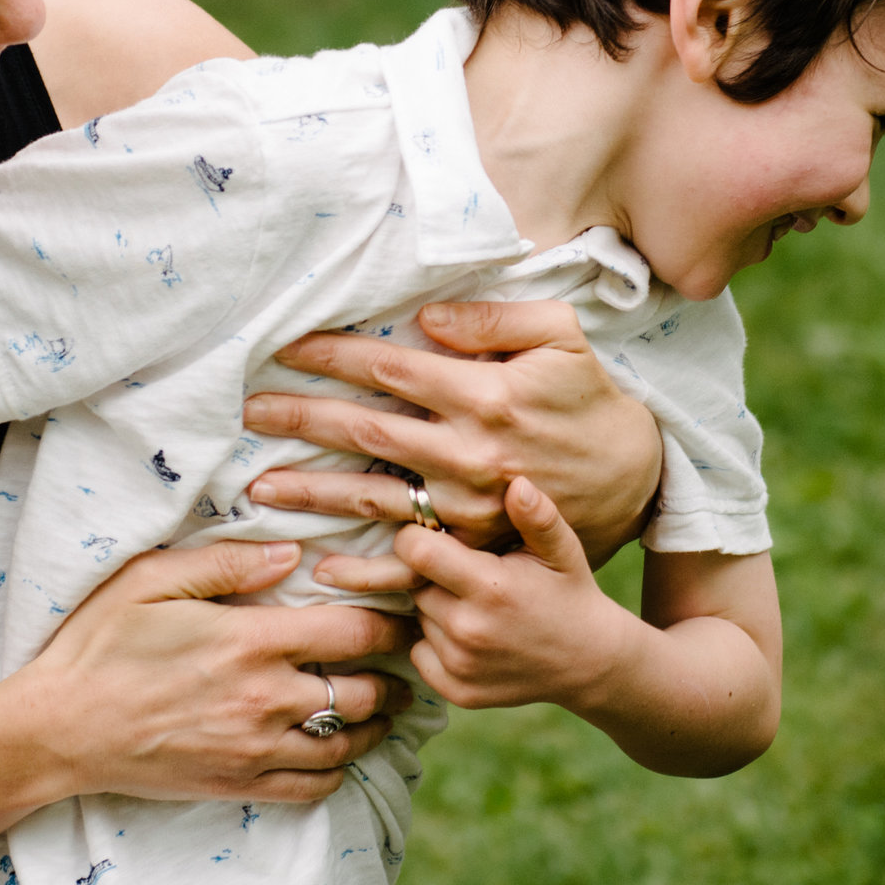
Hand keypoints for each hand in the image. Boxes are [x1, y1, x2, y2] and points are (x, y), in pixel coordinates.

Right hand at [11, 541, 418, 804]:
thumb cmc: (99, 645)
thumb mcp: (149, 579)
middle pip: (367, 692)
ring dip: (376, 725)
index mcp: (249, 640)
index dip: (392, 621)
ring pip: (349, 744)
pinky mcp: (239, 785)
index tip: (403, 614)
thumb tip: (292, 553)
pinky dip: (338, 770)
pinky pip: (315, 788)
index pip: (354, 630)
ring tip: (384, 707)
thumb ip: (226, 561)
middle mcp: (265, 699)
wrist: (59, 730)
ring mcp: (255, 749)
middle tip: (406, 662)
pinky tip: (337, 749)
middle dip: (396, 676)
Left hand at [241, 299, 661, 565]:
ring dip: (312, 491)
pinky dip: (363, 567)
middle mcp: (470, 454)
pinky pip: (410, 558)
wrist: (635, 480)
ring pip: (373, 497)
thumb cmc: (590, 398)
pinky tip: (320, 564)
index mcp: (485, 396)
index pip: (390, 369)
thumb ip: (495, 320)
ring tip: (260, 485)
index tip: (287, 346)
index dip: (334, 355)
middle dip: (301, 417)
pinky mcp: (475, 546)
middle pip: (365, 431)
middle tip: (249, 409)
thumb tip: (427, 317)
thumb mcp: (561, 338)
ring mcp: (469, 508)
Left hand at [400, 478, 637, 711]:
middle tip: (466, 572)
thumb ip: (538, 516)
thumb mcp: (562, 551)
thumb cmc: (569, 593)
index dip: (417, 536)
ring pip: (418, 618)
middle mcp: (468, 630)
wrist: (588, 661)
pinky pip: (420, 653)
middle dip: (430, 573)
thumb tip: (516, 484)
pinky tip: (470, 633)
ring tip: (473, 603)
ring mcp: (461, 665)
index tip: (437, 535)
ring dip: (434, 607)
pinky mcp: (457, 690)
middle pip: (414, 584)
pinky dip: (435, 642)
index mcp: (490, 588)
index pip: (415, 551)